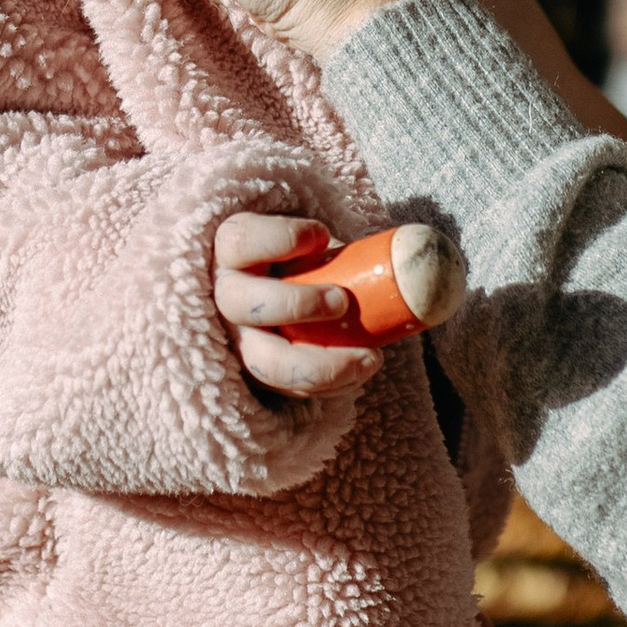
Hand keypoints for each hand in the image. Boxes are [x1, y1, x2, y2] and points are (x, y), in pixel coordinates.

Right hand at [213, 213, 387, 406]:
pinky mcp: (259, 374)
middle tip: (342, 301)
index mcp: (234, 251)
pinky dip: (331, 385)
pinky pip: (290, 390)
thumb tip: (401, 258)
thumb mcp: (308, 244)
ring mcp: (238, 340)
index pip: (241, 240)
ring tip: (370, 357)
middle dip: (296, 304)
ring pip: (263, 362)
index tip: (321, 236)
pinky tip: (362, 371)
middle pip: (242, 305)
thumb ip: (334, 248)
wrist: (281, 293)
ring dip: (319, 364)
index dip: (280, 239)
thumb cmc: (302, 261)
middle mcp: (226, 296)